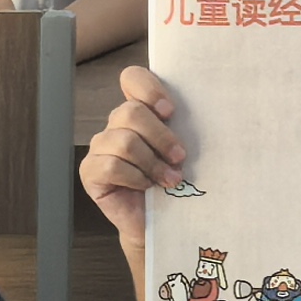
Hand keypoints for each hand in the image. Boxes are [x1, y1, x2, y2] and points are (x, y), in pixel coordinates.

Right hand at [82, 67, 183, 255]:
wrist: (161, 222)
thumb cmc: (174, 181)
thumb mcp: (181, 149)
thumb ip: (183, 127)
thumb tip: (210, 111)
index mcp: (139, 111)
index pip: (132, 78)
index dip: (149, 88)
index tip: (171, 111)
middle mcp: (116, 125)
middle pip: (131, 112)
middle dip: (161, 136)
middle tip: (180, 157)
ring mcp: (100, 147)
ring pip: (124, 141)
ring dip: (152, 162)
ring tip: (170, 179)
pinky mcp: (90, 171)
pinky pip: (111, 165)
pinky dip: (135, 177)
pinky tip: (146, 187)